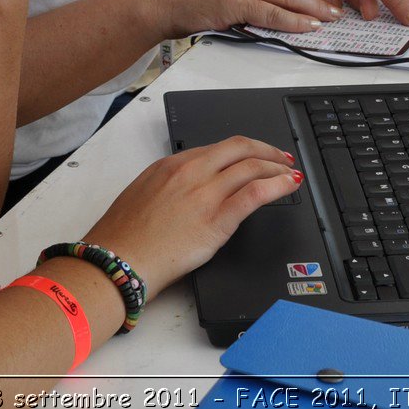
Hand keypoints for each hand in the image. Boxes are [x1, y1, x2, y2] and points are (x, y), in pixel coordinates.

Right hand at [83, 136, 298, 299]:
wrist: (119, 260)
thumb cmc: (125, 236)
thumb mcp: (144, 194)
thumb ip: (170, 185)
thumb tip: (189, 190)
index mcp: (172, 164)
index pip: (218, 148)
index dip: (244, 150)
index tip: (255, 155)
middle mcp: (191, 171)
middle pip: (240, 148)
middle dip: (266, 150)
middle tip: (281, 157)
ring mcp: (205, 193)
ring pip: (252, 167)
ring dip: (277, 167)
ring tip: (290, 173)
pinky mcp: (217, 219)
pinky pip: (255, 193)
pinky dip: (278, 185)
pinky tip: (289, 185)